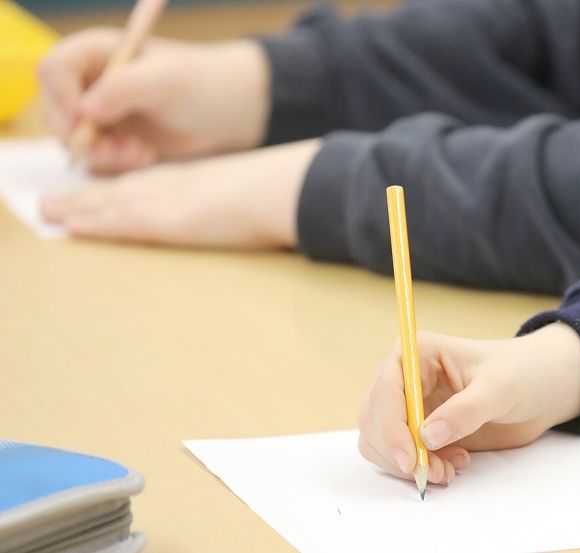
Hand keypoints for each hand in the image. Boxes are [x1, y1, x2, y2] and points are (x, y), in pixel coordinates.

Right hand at [38, 28, 269, 173]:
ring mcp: (100, 112)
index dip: (61, 96)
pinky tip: (145, 157)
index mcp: (98, 53)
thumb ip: (123, 87)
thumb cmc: (204, 86)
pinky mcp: (113, 138)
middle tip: (119, 150)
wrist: (232, 113)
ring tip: (141, 153)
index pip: (54, 69)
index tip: (84, 121)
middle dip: (83, 136)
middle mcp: (92, 81)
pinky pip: (95, 157)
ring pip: (73, 139)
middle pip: (55, 110)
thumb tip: (84, 109)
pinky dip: (115, 163)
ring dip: (102, 154)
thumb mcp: (167, 81)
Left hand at [39, 139, 318, 247]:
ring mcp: (178, 199)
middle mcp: (185, 184)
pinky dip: (96, 223)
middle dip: (90, 197)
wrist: (301, 187)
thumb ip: (255, 205)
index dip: (123, 189)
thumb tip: (265, 214)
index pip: (154, 182)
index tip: (101, 194)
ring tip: (49, 213)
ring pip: (116, 201)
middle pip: (127, 188)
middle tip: (55, 204)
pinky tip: (73, 227)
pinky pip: (126, 221)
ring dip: (80, 208)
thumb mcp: (269, 195)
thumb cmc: (296, 192)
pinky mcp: (175, 219)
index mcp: (207, 179)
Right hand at [358, 323, 579, 484]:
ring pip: (382, 443)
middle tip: (435, 472)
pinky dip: (421, 468)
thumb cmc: (521, 373)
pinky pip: (402, 456)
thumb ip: (465, 410)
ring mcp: (410, 405)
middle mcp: (404, 378)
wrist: (541, 389)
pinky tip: (454, 464)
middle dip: (400, 452)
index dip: (391, 428)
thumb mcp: (499, 388)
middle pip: (375, 421)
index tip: (410, 459)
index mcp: (416, 353)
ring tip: (450, 469)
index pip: (386, 391)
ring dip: (409, 465)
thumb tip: (426, 436)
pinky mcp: (419, 430)